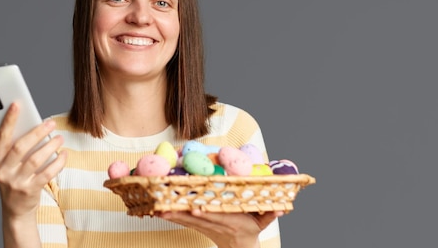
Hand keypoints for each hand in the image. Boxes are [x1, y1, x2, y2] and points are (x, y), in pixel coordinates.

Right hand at [0, 103, 66, 219]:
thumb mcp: (8, 164)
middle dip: (37, 132)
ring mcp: (16, 182)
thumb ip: (15, 147)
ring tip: (59, 137)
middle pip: (20, 147)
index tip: (17, 104)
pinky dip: (57, 162)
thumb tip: (32, 124)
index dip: (9, 120)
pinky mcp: (30, 191)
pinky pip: (47, 173)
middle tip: (51, 123)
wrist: (15, 210)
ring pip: (35, 159)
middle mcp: (3, 171)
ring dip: (50, 146)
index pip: (1, 137)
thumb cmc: (14, 178)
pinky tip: (64, 154)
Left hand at [158, 209, 282, 247]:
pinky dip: (171, 216)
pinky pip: (183, 220)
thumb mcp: (263, 222)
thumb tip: (281, 208)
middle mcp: (214, 224)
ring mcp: (205, 226)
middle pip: (195, 218)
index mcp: (229, 222)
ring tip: (155, 209)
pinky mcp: (198, 225)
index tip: (194, 208)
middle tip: (163, 208)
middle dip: (179, 213)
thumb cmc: (251, 230)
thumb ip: (270, 214)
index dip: (204, 213)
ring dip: (171, 215)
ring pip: (185, 220)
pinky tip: (158, 211)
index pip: (215, 217)